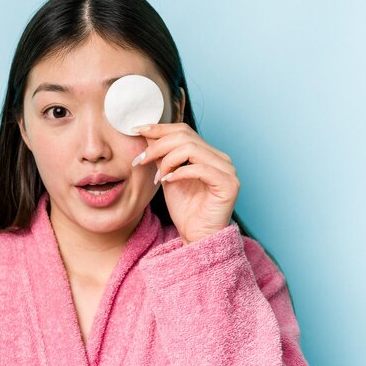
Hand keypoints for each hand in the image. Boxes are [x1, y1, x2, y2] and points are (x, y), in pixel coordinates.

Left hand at [132, 123, 239, 243]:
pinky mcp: (229, 184)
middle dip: (158, 146)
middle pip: (185, 136)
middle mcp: (220, 158)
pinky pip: (200, 169)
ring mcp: (227, 170)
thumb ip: (161, 155)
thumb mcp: (167, 176)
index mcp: (208, 153)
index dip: (159, 128)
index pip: (183, 130)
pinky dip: (179, 172)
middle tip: (141, 160)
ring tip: (157, 176)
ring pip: (191, 149)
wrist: (196, 236)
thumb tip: (145, 133)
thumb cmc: (185, 209)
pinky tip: (167, 181)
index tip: (136, 130)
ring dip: (167, 160)